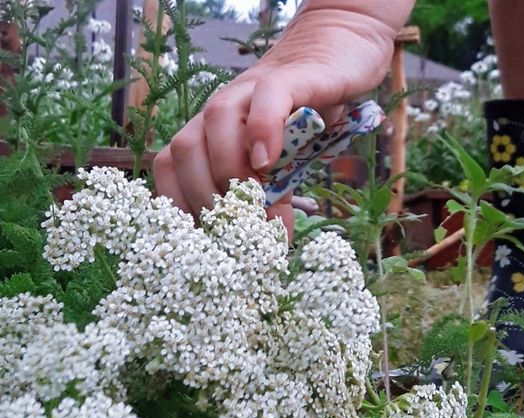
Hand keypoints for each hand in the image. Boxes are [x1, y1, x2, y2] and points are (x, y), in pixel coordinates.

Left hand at [153, 1, 412, 237]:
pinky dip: (262, 131)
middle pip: (184, 149)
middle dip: (205, 196)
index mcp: (211, 133)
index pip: (170, 169)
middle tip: (237, 228)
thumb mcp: (286, 166)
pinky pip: (266, 98)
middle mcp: (220, 109)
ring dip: (229, 168)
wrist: (340, 52)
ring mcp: (250, 89)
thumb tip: (269, 246)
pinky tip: (269, 161)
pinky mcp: (290, 78)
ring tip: (255, 199)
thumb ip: (271, 198)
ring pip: (215, 122)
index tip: (203, 243)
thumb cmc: (308, 114)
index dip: (179, 208)